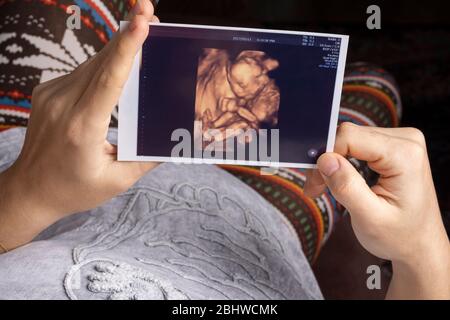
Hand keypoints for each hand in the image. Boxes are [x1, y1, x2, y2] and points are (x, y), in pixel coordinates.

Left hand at [0, 0, 157, 249]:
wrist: (29, 190)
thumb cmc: (74, 189)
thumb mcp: (116, 181)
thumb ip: (147, 159)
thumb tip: (177, 141)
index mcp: (83, 127)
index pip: (108, 80)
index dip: (127, 48)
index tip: (141, 22)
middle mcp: (63, 105)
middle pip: (102, 62)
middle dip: (127, 34)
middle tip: (149, 10)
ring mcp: (51, 95)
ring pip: (91, 63)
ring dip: (117, 47)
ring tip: (140, 28)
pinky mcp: (47, 92)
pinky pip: (81, 72)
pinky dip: (103, 63)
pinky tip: (119, 60)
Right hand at [304, 122, 449, 298]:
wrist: (420, 245)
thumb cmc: (400, 236)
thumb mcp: (369, 218)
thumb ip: (347, 187)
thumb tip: (324, 159)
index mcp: (405, 155)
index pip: (350, 136)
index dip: (327, 156)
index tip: (316, 183)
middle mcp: (406, 141)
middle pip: (348, 136)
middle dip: (327, 162)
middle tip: (316, 189)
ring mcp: (401, 142)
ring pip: (349, 139)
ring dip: (332, 164)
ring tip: (325, 189)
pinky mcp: (393, 147)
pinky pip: (357, 144)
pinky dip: (343, 162)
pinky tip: (339, 180)